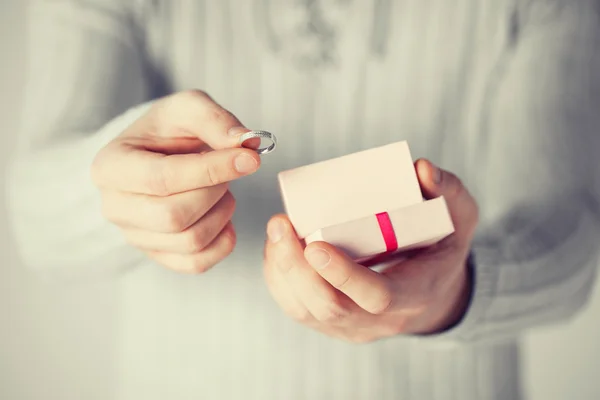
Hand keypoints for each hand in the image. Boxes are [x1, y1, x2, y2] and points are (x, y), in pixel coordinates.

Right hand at [91, 90, 260, 273]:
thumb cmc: (168, 131)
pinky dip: (223, 242)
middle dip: (214, 192)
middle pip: (174, 216)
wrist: (157, 155)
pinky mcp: (157, 254)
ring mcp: (134, 236)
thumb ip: (215, 120)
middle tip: (229, 173)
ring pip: (189, 241)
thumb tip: (245, 143)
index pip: (163, 179)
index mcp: (111, 167)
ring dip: (222, 214)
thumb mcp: (187, 109)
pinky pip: (197, 263)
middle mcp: (114, 207)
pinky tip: (223, 216)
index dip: (211, 171)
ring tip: (223, 190)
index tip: (250, 159)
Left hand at [263, 159, 478, 341]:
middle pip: (330, 307)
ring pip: (306, 310)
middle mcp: (380, 321)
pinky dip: (279, 278)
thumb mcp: (459, 218)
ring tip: (276, 230)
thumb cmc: (441, 250)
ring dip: (282, 270)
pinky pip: (297, 308)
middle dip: (296, 267)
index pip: (377, 296)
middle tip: (280, 224)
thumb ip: (448, 191)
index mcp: (414, 294)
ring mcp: (353, 328)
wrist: (432, 296)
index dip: (344, 275)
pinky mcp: (332, 325)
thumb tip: (419, 168)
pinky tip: (276, 248)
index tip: (315, 244)